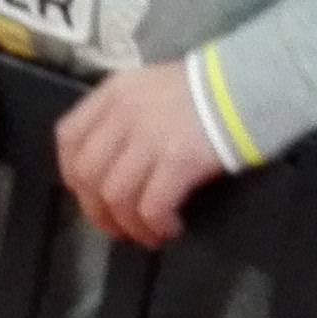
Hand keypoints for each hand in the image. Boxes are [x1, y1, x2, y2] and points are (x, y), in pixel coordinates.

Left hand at [54, 62, 229, 246]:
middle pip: (87, 175)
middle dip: (97, 211)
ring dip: (128, 225)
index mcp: (113, 93)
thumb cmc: (204, 90)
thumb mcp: (149, 87)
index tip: (90, 195)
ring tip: (148, 233)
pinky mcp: (178, 159)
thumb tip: (111, 163)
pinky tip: (169, 228)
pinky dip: (154, 225)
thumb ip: (123, 115)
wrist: (248, 84)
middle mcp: (123, 114)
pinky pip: (150, 206)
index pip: (68, 137)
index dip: (73, 175)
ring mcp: (149, 137)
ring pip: (115, 196)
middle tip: (119, 226)